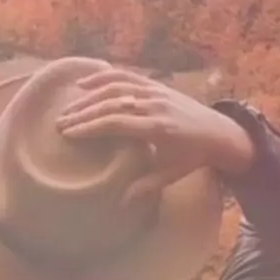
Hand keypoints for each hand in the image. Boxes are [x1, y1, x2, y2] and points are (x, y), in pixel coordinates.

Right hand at [57, 69, 254, 201]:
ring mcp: (154, 92)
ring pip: (115, 88)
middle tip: (60, 123)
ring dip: (88, 97)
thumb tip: (122, 202)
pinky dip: (104, 78)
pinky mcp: (155, 85)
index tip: (69, 134)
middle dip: (82, 113)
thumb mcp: (171, 174)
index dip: (90, 127)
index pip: (115, 123)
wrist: (219, 131)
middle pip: (110, 104)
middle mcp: (154, 105)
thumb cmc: (192, 156)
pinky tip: (84, 84)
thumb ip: (146, 186)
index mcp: (157, 127)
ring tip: (68, 108)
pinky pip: (126, 77)